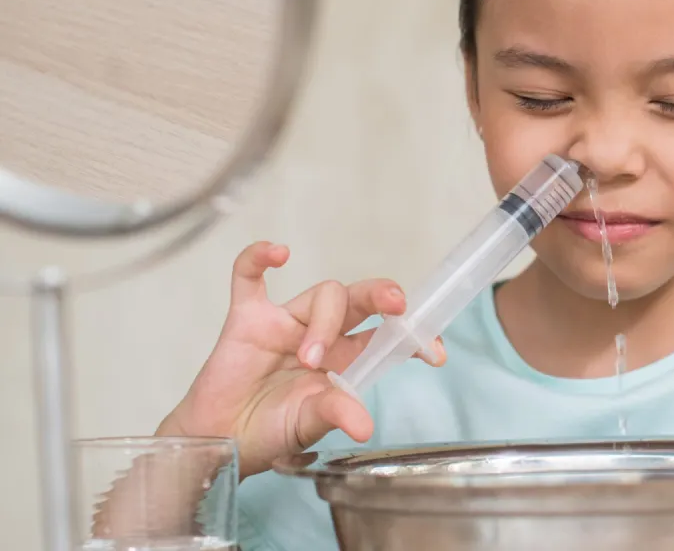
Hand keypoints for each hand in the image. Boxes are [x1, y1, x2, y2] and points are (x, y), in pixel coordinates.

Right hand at [156, 241, 445, 476]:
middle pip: (360, 300)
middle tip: (396, 304)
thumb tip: (365, 426)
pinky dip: (259, 258)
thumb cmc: (268, 433)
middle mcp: (322, 334)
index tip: (434, 352)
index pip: (385, 336)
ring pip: (321, 294)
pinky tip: (277, 253)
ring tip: (307, 358)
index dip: (411, 338)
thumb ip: (334, 414)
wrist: (219, 440)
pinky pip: (250, 276)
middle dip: (381, 296)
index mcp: (346, 360)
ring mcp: (285, 322)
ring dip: (321, 323)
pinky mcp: (247, 318)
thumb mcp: (307, 426)